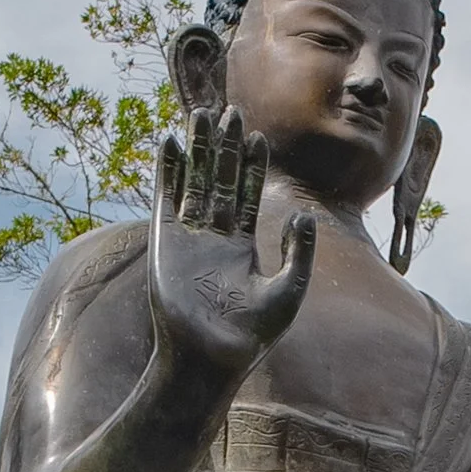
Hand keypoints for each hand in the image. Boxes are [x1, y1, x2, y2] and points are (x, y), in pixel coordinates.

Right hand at [149, 106, 316, 379]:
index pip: (246, 196)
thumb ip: (299, 253)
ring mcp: (187, 238)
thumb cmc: (251, 337)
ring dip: (197, 149)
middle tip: (230, 111)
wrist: (210, 360)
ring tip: (202, 115)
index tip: (257, 135)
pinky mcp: (164, 242)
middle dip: (225, 148)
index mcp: (241, 248)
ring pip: (193, 182)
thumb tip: (305, 216)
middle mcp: (213, 238)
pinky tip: (169, 142)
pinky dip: (167, 170)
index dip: (251, 166)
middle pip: (219, 181)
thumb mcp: (288, 291)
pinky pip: (166, 197)